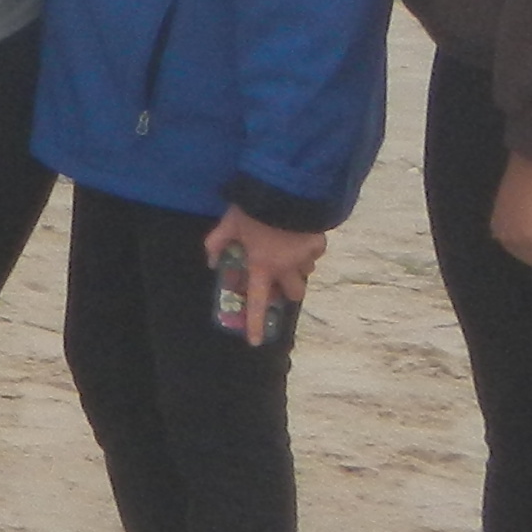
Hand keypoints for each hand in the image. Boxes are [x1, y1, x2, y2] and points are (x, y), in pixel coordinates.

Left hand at [201, 207, 328, 334]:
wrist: (286, 190)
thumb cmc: (253, 210)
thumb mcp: (228, 224)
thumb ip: (216, 243)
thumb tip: (211, 262)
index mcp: (263, 266)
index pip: (258, 302)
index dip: (255, 323)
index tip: (255, 341)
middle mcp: (287, 268)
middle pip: (295, 293)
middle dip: (288, 290)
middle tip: (278, 279)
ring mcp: (306, 256)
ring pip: (306, 272)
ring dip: (298, 268)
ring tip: (287, 251)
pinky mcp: (319, 243)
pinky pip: (315, 253)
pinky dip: (308, 249)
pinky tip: (299, 235)